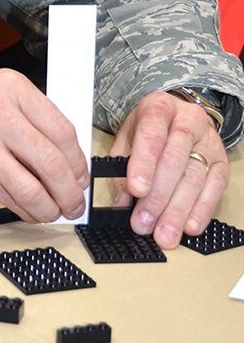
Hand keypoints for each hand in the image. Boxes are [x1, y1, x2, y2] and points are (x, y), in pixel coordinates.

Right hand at [0, 68, 89, 222]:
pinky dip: (25, 210)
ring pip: (34, 186)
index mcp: (11, 87)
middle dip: (70, 190)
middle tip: (73, 201)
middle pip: (53, 161)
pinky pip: (8, 197)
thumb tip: (58, 151)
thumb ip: (23, 115)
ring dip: (50, 207)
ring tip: (54, 212)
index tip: (79, 175)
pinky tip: (29, 211)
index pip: (62, 130)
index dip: (77, 161)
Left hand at [110, 91, 228, 248]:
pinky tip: (189, 226)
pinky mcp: (222, 161)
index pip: (152, 134)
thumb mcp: (128, 137)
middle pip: (175, 159)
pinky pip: (215, 187)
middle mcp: (188, 121)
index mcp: (159, 108)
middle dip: (158, 196)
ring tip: (164, 233)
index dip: (144, 163)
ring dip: (178, 210)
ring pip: (195, 177)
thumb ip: (120, 166)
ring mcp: (209, 141)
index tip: (136, 190)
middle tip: (144, 223)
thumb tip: (121, 201)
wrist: (178, 116)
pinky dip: (202, 210)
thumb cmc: (149, 129)